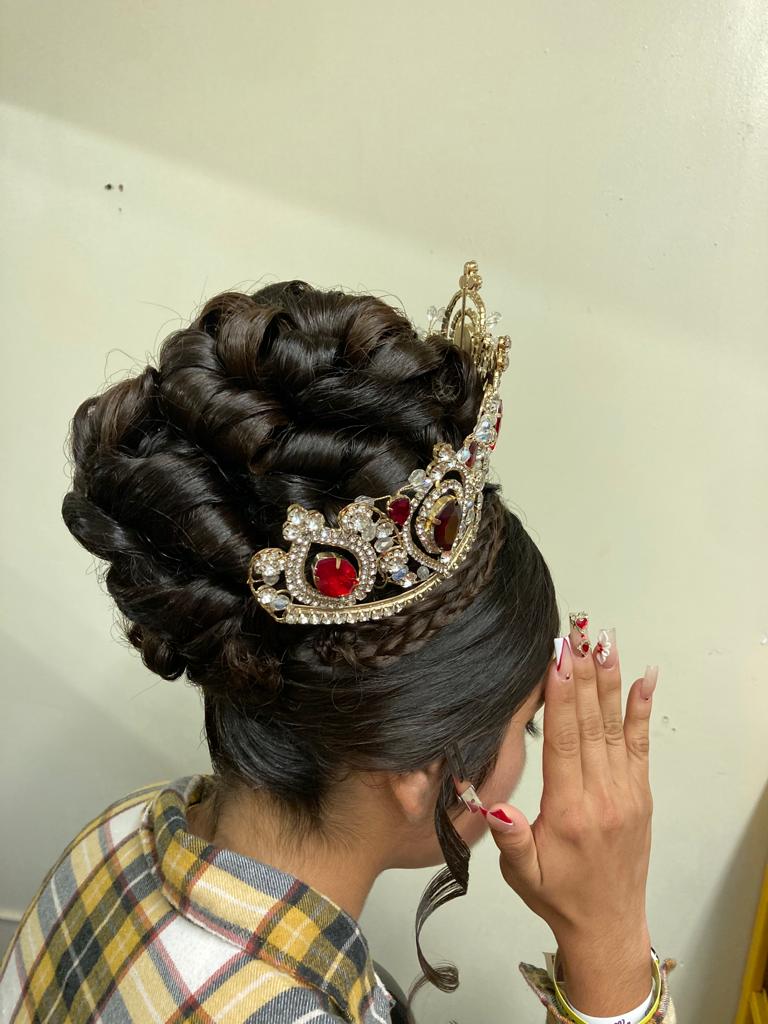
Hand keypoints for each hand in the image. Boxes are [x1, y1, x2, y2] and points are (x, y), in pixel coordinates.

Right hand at [485, 622, 656, 952]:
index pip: (564, 743)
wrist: (609, 925)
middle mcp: (603, 796)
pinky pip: (641, 744)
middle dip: (583, 674)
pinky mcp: (640, 793)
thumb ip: (510, 838)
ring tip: (604, 642)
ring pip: (615, 726)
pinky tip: (644, 679)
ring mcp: (626, 792)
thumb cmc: (559, 896)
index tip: (558, 660)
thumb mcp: (521, 874)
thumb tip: (495, 805)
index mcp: (570, 812)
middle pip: (590, 724)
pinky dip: (642, 709)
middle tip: (578, 634)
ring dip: (609, 681)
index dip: (560, 698)